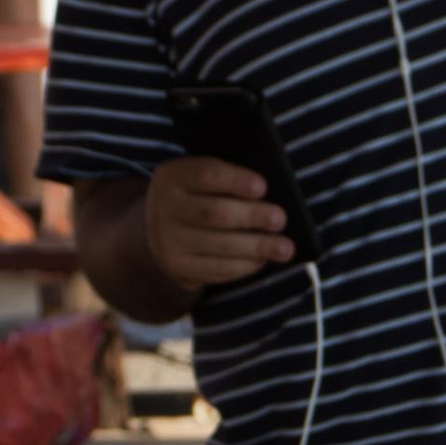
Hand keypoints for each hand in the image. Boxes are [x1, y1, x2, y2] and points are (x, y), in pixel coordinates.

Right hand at [143, 155, 292, 290]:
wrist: (160, 228)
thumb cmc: (199, 196)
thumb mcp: (202, 180)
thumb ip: (229, 180)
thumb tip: (270, 196)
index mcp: (174, 176)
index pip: (205, 174)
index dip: (235, 181)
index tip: (263, 187)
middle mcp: (165, 207)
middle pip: (214, 213)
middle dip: (252, 216)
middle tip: (280, 219)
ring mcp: (168, 240)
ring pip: (219, 245)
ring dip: (257, 247)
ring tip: (285, 248)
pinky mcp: (178, 266)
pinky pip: (217, 269)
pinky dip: (245, 265)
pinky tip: (262, 260)